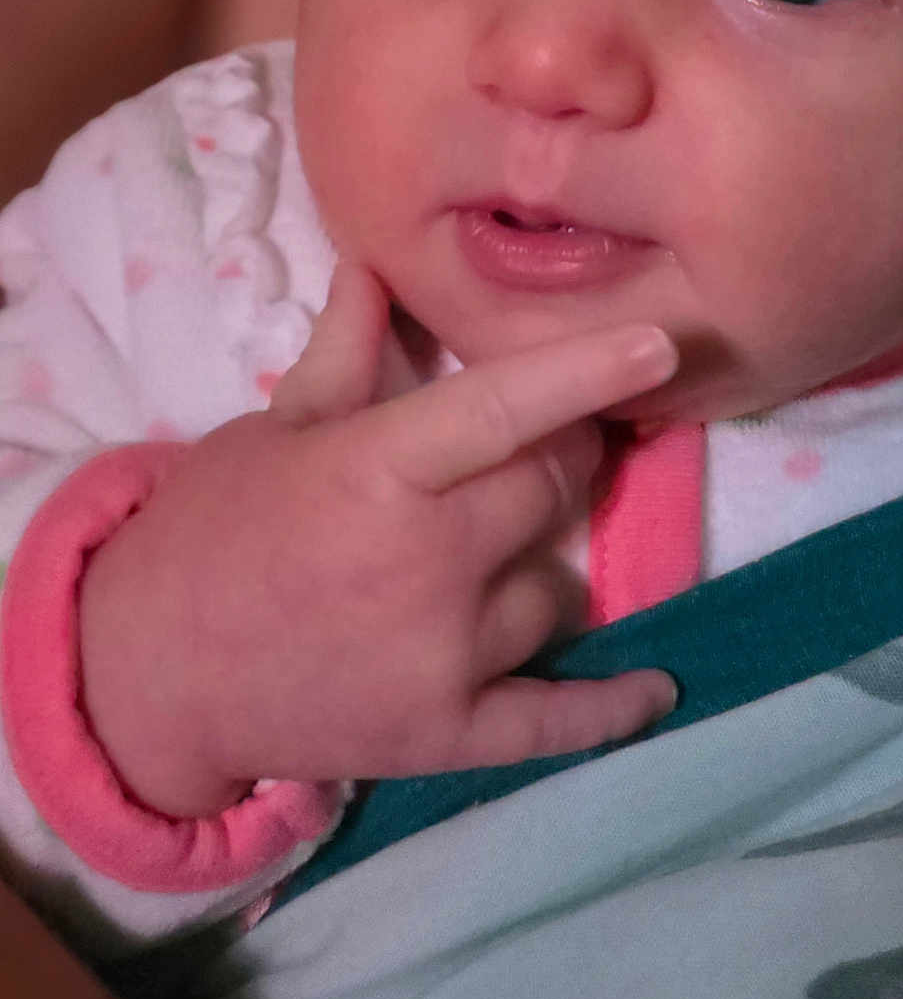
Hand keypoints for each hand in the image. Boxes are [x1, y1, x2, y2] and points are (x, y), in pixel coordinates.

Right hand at [78, 264, 678, 817]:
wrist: (143, 677)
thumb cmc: (212, 530)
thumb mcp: (274, 431)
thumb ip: (345, 353)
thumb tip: (377, 263)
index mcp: (374, 471)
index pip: (499, 409)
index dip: (584, 372)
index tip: (663, 342)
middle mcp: (420, 561)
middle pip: (550, 491)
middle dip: (558, 462)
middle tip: (532, 456)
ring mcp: (439, 656)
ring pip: (558, 588)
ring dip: (541, 567)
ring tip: (485, 560)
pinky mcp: (445, 736)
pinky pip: (553, 722)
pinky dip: (608, 708)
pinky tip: (655, 691)